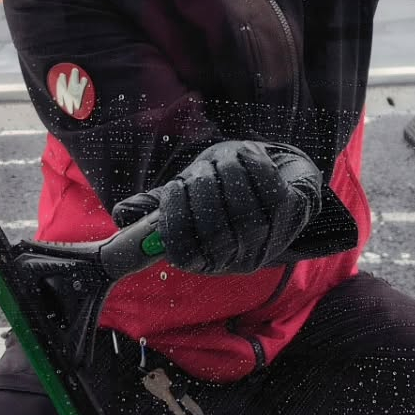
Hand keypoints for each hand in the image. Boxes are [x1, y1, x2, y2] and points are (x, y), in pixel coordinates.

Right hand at [111, 140, 322, 275]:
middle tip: (201, 169)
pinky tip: (248, 155)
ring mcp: (268, 238)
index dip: (176, 217)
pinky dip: (255, 164)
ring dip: (228, 171)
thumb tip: (123, 214)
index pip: (184, 252)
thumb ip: (159, 205)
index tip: (176, 187)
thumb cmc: (228, 191)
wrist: (282, 179)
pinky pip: (268, 187)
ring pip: (241, 205)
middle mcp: (239, 257)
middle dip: (203, 187)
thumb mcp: (191, 197)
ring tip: (224, 159)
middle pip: (214, 228)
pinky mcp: (292, 213)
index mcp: (209, 259)